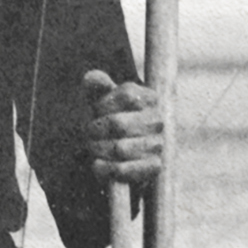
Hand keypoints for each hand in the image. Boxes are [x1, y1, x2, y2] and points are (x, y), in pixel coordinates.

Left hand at [84, 69, 162, 186]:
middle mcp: (158, 121)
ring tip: (93, 147)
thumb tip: (91, 77)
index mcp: (150, 98)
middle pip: (118, 123)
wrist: (119, 153)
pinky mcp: (154, 167)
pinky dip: (105, 169)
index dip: (104, 104)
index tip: (96, 110)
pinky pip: (124, 169)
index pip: (127, 94)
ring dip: (98, 149)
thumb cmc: (109, 119)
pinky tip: (97, 164)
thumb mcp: (101, 100)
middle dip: (95, 129)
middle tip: (88, 133)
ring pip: (119, 148)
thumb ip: (97, 86)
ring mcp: (158, 144)